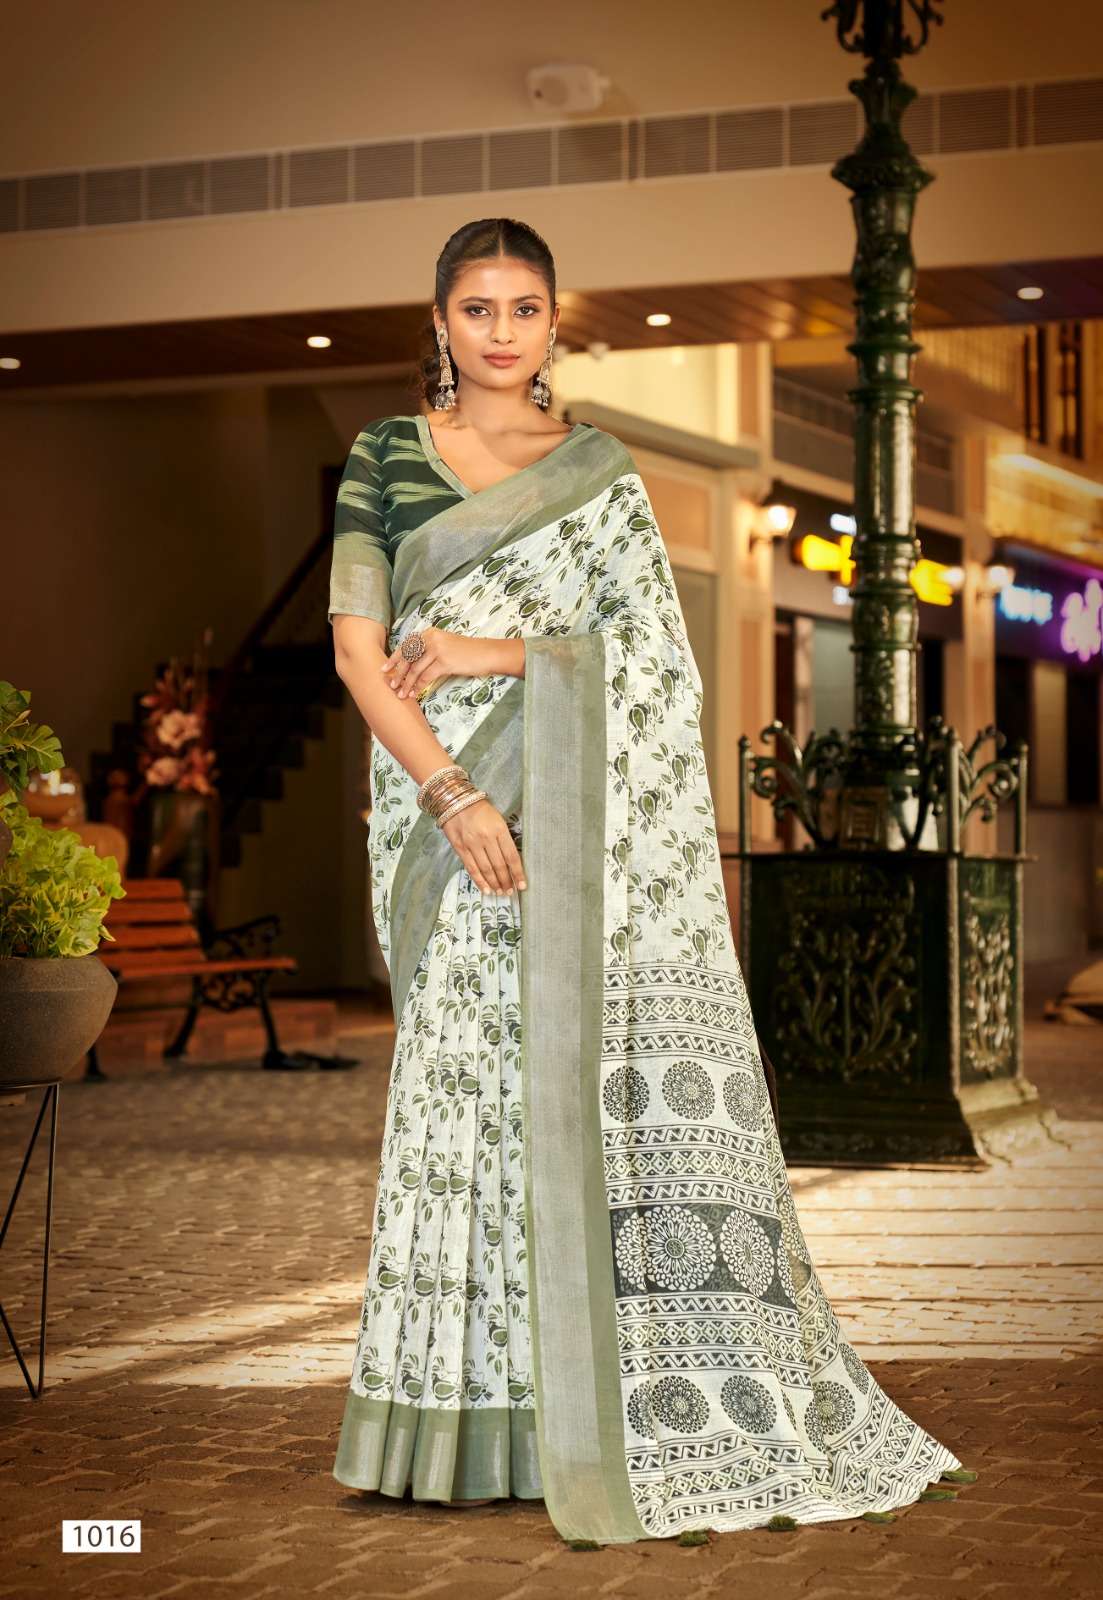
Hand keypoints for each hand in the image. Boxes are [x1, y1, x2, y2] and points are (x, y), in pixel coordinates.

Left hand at [381, 627, 500, 698]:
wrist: (487, 653)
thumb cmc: (467, 652)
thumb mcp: (446, 646)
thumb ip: (429, 651)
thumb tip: (412, 665)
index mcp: (429, 633)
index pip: (407, 646)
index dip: (394, 659)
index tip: (385, 669)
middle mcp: (431, 638)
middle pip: (408, 658)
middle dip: (398, 673)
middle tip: (391, 685)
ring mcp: (437, 649)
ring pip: (415, 669)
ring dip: (406, 684)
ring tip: (401, 694)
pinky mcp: (444, 661)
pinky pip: (426, 677)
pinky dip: (418, 687)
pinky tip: (414, 694)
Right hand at [440, 797, 526, 895]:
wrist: (456, 802)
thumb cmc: (481, 810)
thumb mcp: (498, 819)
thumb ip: (504, 839)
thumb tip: (512, 861)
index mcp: (499, 830)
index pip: (511, 856)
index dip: (518, 873)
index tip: (522, 885)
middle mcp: (486, 838)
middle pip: (499, 865)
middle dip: (506, 881)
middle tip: (510, 891)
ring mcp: (472, 844)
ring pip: (486, 869)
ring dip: (494, 883)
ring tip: (500, 892)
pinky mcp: (460, 848)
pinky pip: (471, 868)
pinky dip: (479, 881)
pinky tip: (486, 889)